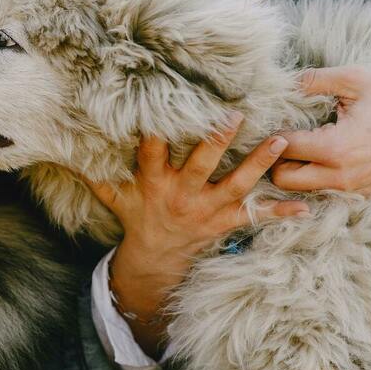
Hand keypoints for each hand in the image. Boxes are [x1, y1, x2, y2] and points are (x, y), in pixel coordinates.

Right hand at [86, 116, 308, 354]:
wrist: (157, 261)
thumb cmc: (137, 218)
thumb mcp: (114, 196)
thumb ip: (95, 172)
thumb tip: (65, 148)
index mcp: (154, 183)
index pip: (152, 152)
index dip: (156, 131)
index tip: (163, 108)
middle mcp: (183, 194)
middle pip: (201, 164)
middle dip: (218, 140)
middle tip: (235, 115)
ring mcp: (207, 209)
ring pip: (236, 184)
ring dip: (260, 163)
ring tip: (282, 141)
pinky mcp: (226, 222)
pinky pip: (256, 217)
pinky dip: (280, 212)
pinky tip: (305, 206)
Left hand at [274, 26, 370, 196]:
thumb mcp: (352, 78)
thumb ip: (313, 79)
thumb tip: (282, 81)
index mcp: (336, 148)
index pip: (283, 148)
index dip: (273, 133)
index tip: (275, 118)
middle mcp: (342, 176)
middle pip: (284, 180)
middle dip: (276, 159)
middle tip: (284, 136)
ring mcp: (353, 189)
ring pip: (302, 190)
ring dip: (294, 171)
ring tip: (300, 145)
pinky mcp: (363, 193)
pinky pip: (324, 191)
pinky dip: (315, 177)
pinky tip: (319, 156)